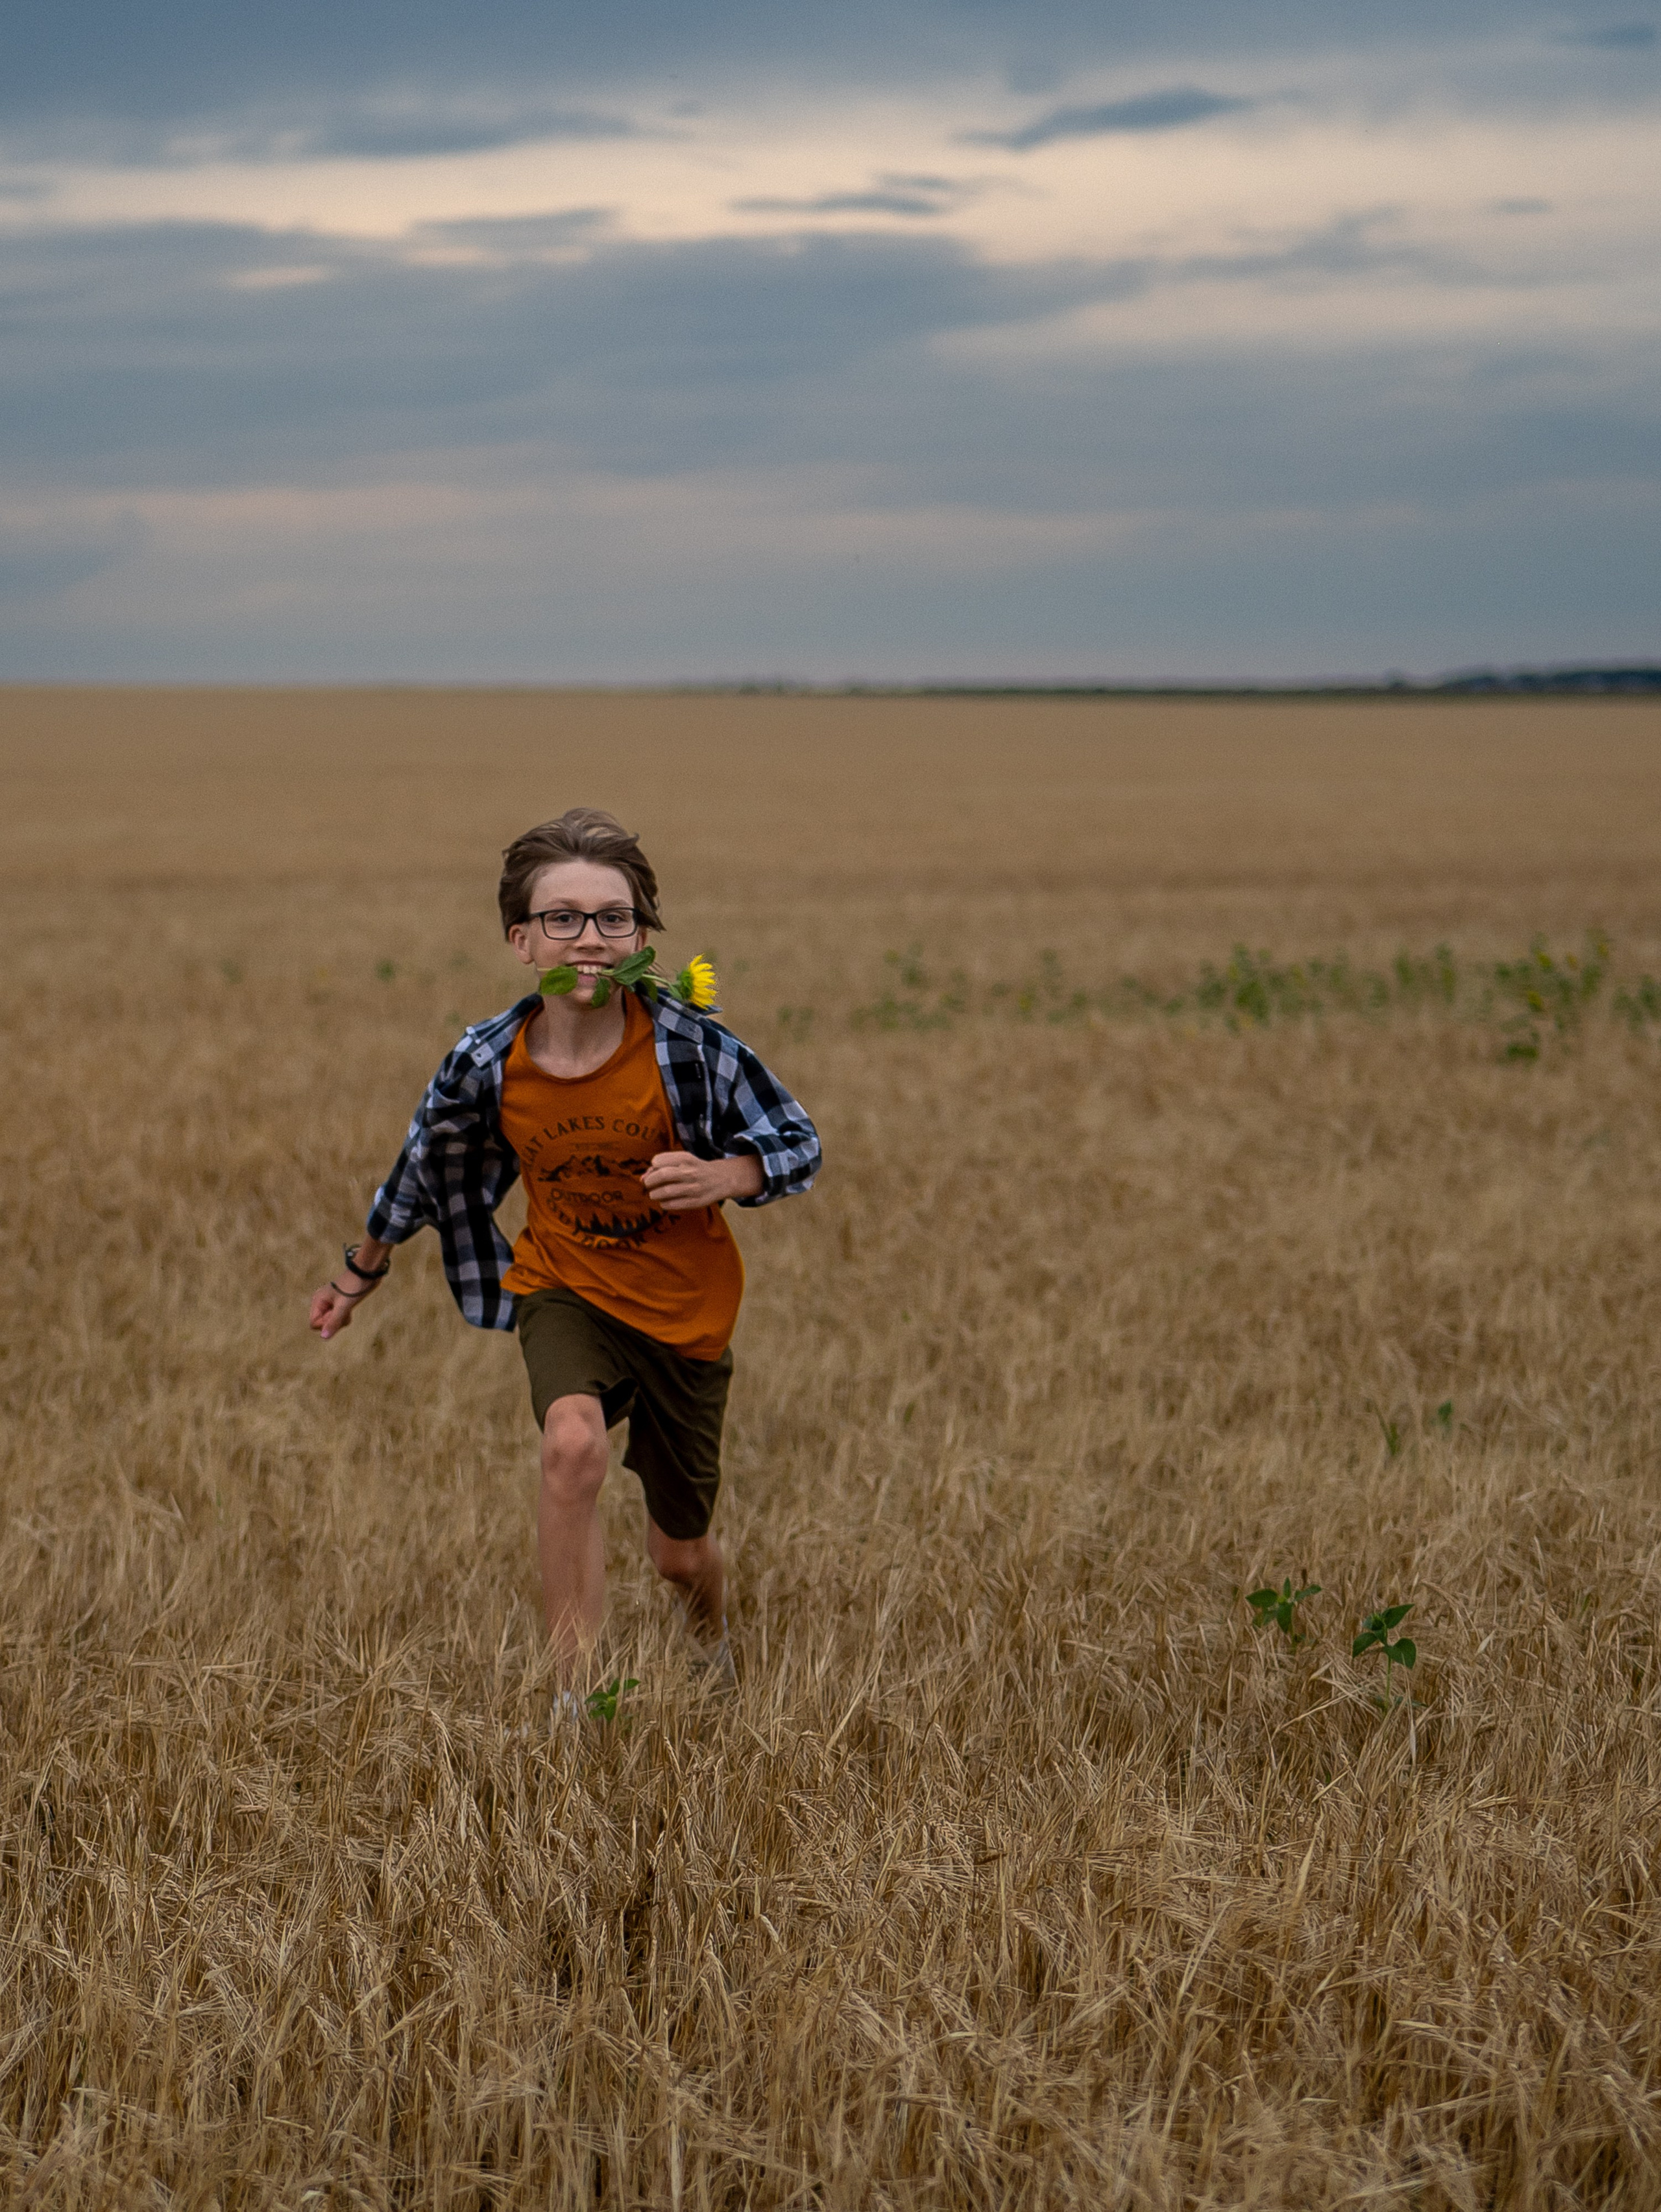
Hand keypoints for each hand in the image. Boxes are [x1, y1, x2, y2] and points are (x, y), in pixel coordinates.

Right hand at [309, 1278, 369, 1338]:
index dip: (325, 1323)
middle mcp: (322, 1303)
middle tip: (343, 1310)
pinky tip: (350, 1309)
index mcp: (318, 1301)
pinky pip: (338, 1317)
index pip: (314, 1324)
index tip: (336, 1313)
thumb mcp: (343, 1306)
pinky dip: (345, 1317)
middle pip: (323, 1324)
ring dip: (341, 1320)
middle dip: (334, 1322)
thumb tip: (323, 1337)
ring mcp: (330, 1303)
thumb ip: (333, 1322)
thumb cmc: (354, 1286)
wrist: (366, 1272)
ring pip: (332, 1322)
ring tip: (347, 1309)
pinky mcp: (339, 1304)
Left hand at [640, 1151, 763, 1212]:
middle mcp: (690, 1172)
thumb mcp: (684, 1160)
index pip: (659, 1160)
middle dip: (650, 1181)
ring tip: (654, 1194)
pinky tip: (664, 1201)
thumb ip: (664, 1165)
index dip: (653, 1166)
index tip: (654, 1169)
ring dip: (655, 1194)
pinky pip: (673, 1204)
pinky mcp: (695, 1202)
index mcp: (686, 1158)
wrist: (722, 1179)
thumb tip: (643, 1176)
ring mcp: (693, 1188)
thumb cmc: (696, 1168)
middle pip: (662, 1175)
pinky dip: (664, 1203)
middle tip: (648, 1184)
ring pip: (666, 1192)